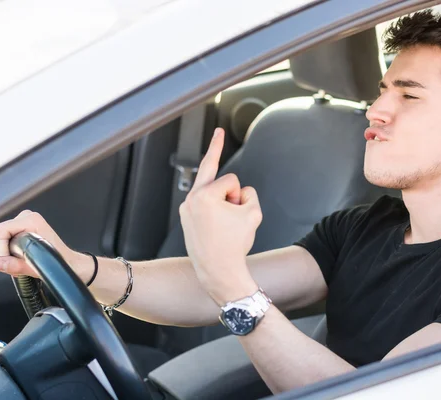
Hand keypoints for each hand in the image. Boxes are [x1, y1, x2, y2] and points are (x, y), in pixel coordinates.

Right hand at [0, 210, 79, 277]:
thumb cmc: (59, 261)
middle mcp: (27, 218)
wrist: (68, 262)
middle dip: (1, 253)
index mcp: (32, 220)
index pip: (0, 232)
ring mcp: (23, 222)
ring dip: (4, 254)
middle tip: (11, 265)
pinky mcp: (20, 229)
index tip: (2, 262)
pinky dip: (7, 252)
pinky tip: (17, 259)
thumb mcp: (36, 268)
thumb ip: (15, 265)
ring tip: (18, 263)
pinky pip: (4, 241)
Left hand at [179, 128, 261, 302]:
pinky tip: (217, 221)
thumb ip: (250, 193)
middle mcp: (191, 199)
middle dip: (217, 152)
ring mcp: (186, 209)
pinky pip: (204, 204)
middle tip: (218, 131)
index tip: (233, 186)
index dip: (241, 195)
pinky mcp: (186, 218)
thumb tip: (240, 192)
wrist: (218, 272)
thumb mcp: (254, 213)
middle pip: (212, 172)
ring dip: (222, 200)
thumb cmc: (234, 244)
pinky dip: (214, 209)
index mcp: (204, 196)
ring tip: (226, 223)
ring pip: (210, 191)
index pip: (231, 180)